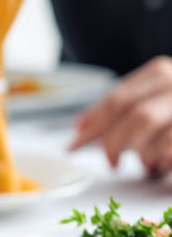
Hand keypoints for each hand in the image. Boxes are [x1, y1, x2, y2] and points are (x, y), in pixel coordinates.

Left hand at [72, 56, 171, 174]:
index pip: (118, 99)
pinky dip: (163, 158)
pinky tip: (164, 164)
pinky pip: (171, 149)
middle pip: (136, 116)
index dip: (93, 124)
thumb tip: (81, 127)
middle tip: (110, 163)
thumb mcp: (151, 101)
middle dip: (115, 143)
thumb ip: (122, 109)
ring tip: (148, 163)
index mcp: (160, 71)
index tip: (74, 143)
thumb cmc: (168, 111)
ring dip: (146, 153)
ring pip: (157, 130)